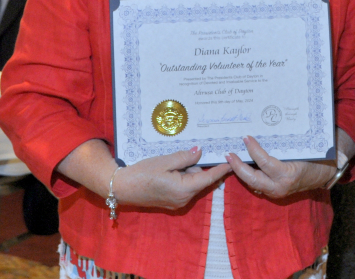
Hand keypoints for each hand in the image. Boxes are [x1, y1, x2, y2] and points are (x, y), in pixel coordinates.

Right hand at [111, 147, 230, 209]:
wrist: (122, 188)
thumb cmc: (142, 173)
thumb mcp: (165, 161)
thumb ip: (185, 157)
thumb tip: (200, 152)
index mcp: (184, 189)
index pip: (209, 178)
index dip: (221, 169)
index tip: (232, 161)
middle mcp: (184, 199)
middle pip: (200, 179)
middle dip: (195, 166)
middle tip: (182, 156)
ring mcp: (178, 203)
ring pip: (192, 183)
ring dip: (187, 171)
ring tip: (169, 165)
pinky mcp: (172, 202)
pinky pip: (185, 187)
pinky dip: (182, 177)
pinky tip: (168, 171)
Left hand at [225, 136, 333, 197]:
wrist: (326, 174)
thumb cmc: (317, 158)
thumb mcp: (304, 150)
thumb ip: (287, 145)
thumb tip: (270, 129)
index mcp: (288, 175)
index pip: (265, 163)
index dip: (254, 150)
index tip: (246, 138)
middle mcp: (280, 186)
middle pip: (252, 179)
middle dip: (238, 167)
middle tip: (228, 154)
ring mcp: (276, 192)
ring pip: (252, 183)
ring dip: (240, 171)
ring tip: (230, 158)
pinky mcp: (274, 192)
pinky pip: (257, 184)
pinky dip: (248, 175)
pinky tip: (241, 165)